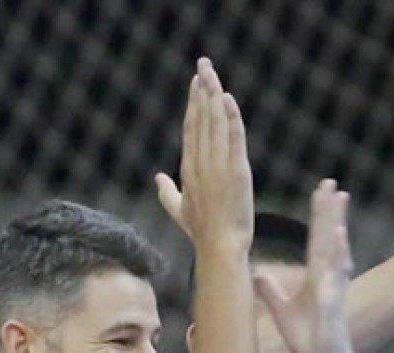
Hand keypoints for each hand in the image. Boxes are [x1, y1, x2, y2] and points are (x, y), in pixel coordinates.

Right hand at [160, 58, 251, 251]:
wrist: (219, 248)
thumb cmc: (201, 233)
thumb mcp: (179, 211)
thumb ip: (166, 193)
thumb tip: (157, 177)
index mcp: (188, 169)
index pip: (191, 128)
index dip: (193, 103)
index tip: (196, 83)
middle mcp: (200, 163)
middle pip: (201, 118)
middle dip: (202, 89)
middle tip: (204, 64)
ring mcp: (218, 166)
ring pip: (215, 123)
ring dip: (214, 95)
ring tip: (213, 72)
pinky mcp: (237, 171)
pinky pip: (233, 138)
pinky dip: (231, 117)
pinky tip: (228, 98)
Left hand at [254, 179, 357, 352]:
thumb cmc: (308, 340)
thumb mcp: (282, 312)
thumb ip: (271, 292)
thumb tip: (256, 274)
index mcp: (316, 277)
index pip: (317, 239)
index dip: (319, 214)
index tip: (321, 190)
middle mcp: (328, 278)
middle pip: (328, 238)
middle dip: (330, 210)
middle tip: (330, 183)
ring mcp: (333, 290)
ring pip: (336, 252)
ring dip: (337, 227)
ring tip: (338, 202)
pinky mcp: (334, 305)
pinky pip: (336, 279)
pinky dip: (339, 259)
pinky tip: (339, 240)